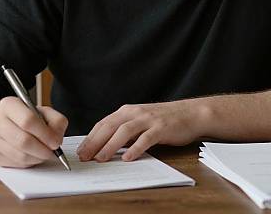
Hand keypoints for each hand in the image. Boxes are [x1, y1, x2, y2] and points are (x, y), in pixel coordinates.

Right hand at [0, 96, 67, 167]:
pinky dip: (29, 163)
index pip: (28, 121)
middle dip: (43, 150)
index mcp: (9, 105)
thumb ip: (55, 120)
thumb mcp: (42, 110)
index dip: (45, 134)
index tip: (56, 141)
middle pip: (23, 141)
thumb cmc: (24, 116)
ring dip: (37, 158)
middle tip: (53, 151)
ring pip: (20, 156)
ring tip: (45, 153)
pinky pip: (16, 164)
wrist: (0, 122)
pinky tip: (34, 155)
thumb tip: (57, 139)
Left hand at [76, 99, 205, 162]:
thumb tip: (105, 146)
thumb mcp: (140, 121)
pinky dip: (135, 148)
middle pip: (110, 126)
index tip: (80, 150)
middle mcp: (135, 112)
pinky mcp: (161, 128)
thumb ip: (125, 130)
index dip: (91, 137)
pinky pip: (146, 138)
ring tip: (101, 158)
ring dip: (111, 145)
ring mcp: (148, 119)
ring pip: (125, 131)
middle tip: (84, 157)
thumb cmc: (164, 120)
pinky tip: (128, 158)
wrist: (190, 113)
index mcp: (128, 111)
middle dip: (95, 142)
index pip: (104, 123)